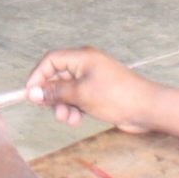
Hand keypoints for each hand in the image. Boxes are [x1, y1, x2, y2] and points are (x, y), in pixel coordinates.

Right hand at [23, 48, 155, 131]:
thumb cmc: (116, 96)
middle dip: (52, 95)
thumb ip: (55, 92)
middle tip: (51, 111)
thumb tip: (32, 92)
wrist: (147, 109)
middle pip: (57, 77)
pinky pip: (77, 98)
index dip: (38, 76)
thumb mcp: (81, 94)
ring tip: (68, 119)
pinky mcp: (97, 93)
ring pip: (66, 91)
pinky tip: (78, 120)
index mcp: (82, 57)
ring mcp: (92, 79)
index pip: (51, 60)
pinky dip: (74, 108)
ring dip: (63, 105)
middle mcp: (85, 65)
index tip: (31, 94)